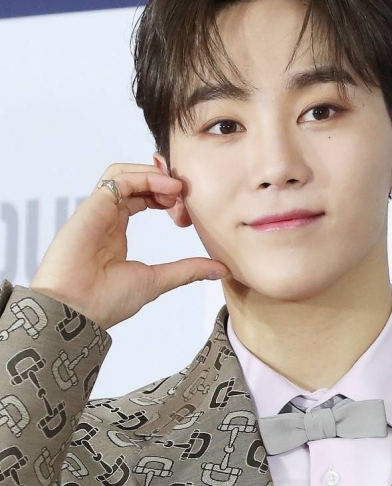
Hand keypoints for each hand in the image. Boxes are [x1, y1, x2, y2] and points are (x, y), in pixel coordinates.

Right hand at [30, 163, 229, 328]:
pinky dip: (144, 177)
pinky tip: (167, 188)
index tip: (186, 211)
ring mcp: (98, 210)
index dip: (166, 196)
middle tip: (186, 194)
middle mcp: (107, 217)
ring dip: (154, 174)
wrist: (77, 311)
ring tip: (178, 188)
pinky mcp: (92, 206)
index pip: (142, 198)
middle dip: (163, 181)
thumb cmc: (106, 300)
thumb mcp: (158, 280)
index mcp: (117, 232)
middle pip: (134, 181)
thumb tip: (221, 269)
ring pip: (124, 174)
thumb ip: (188, 270)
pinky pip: (117, 179)